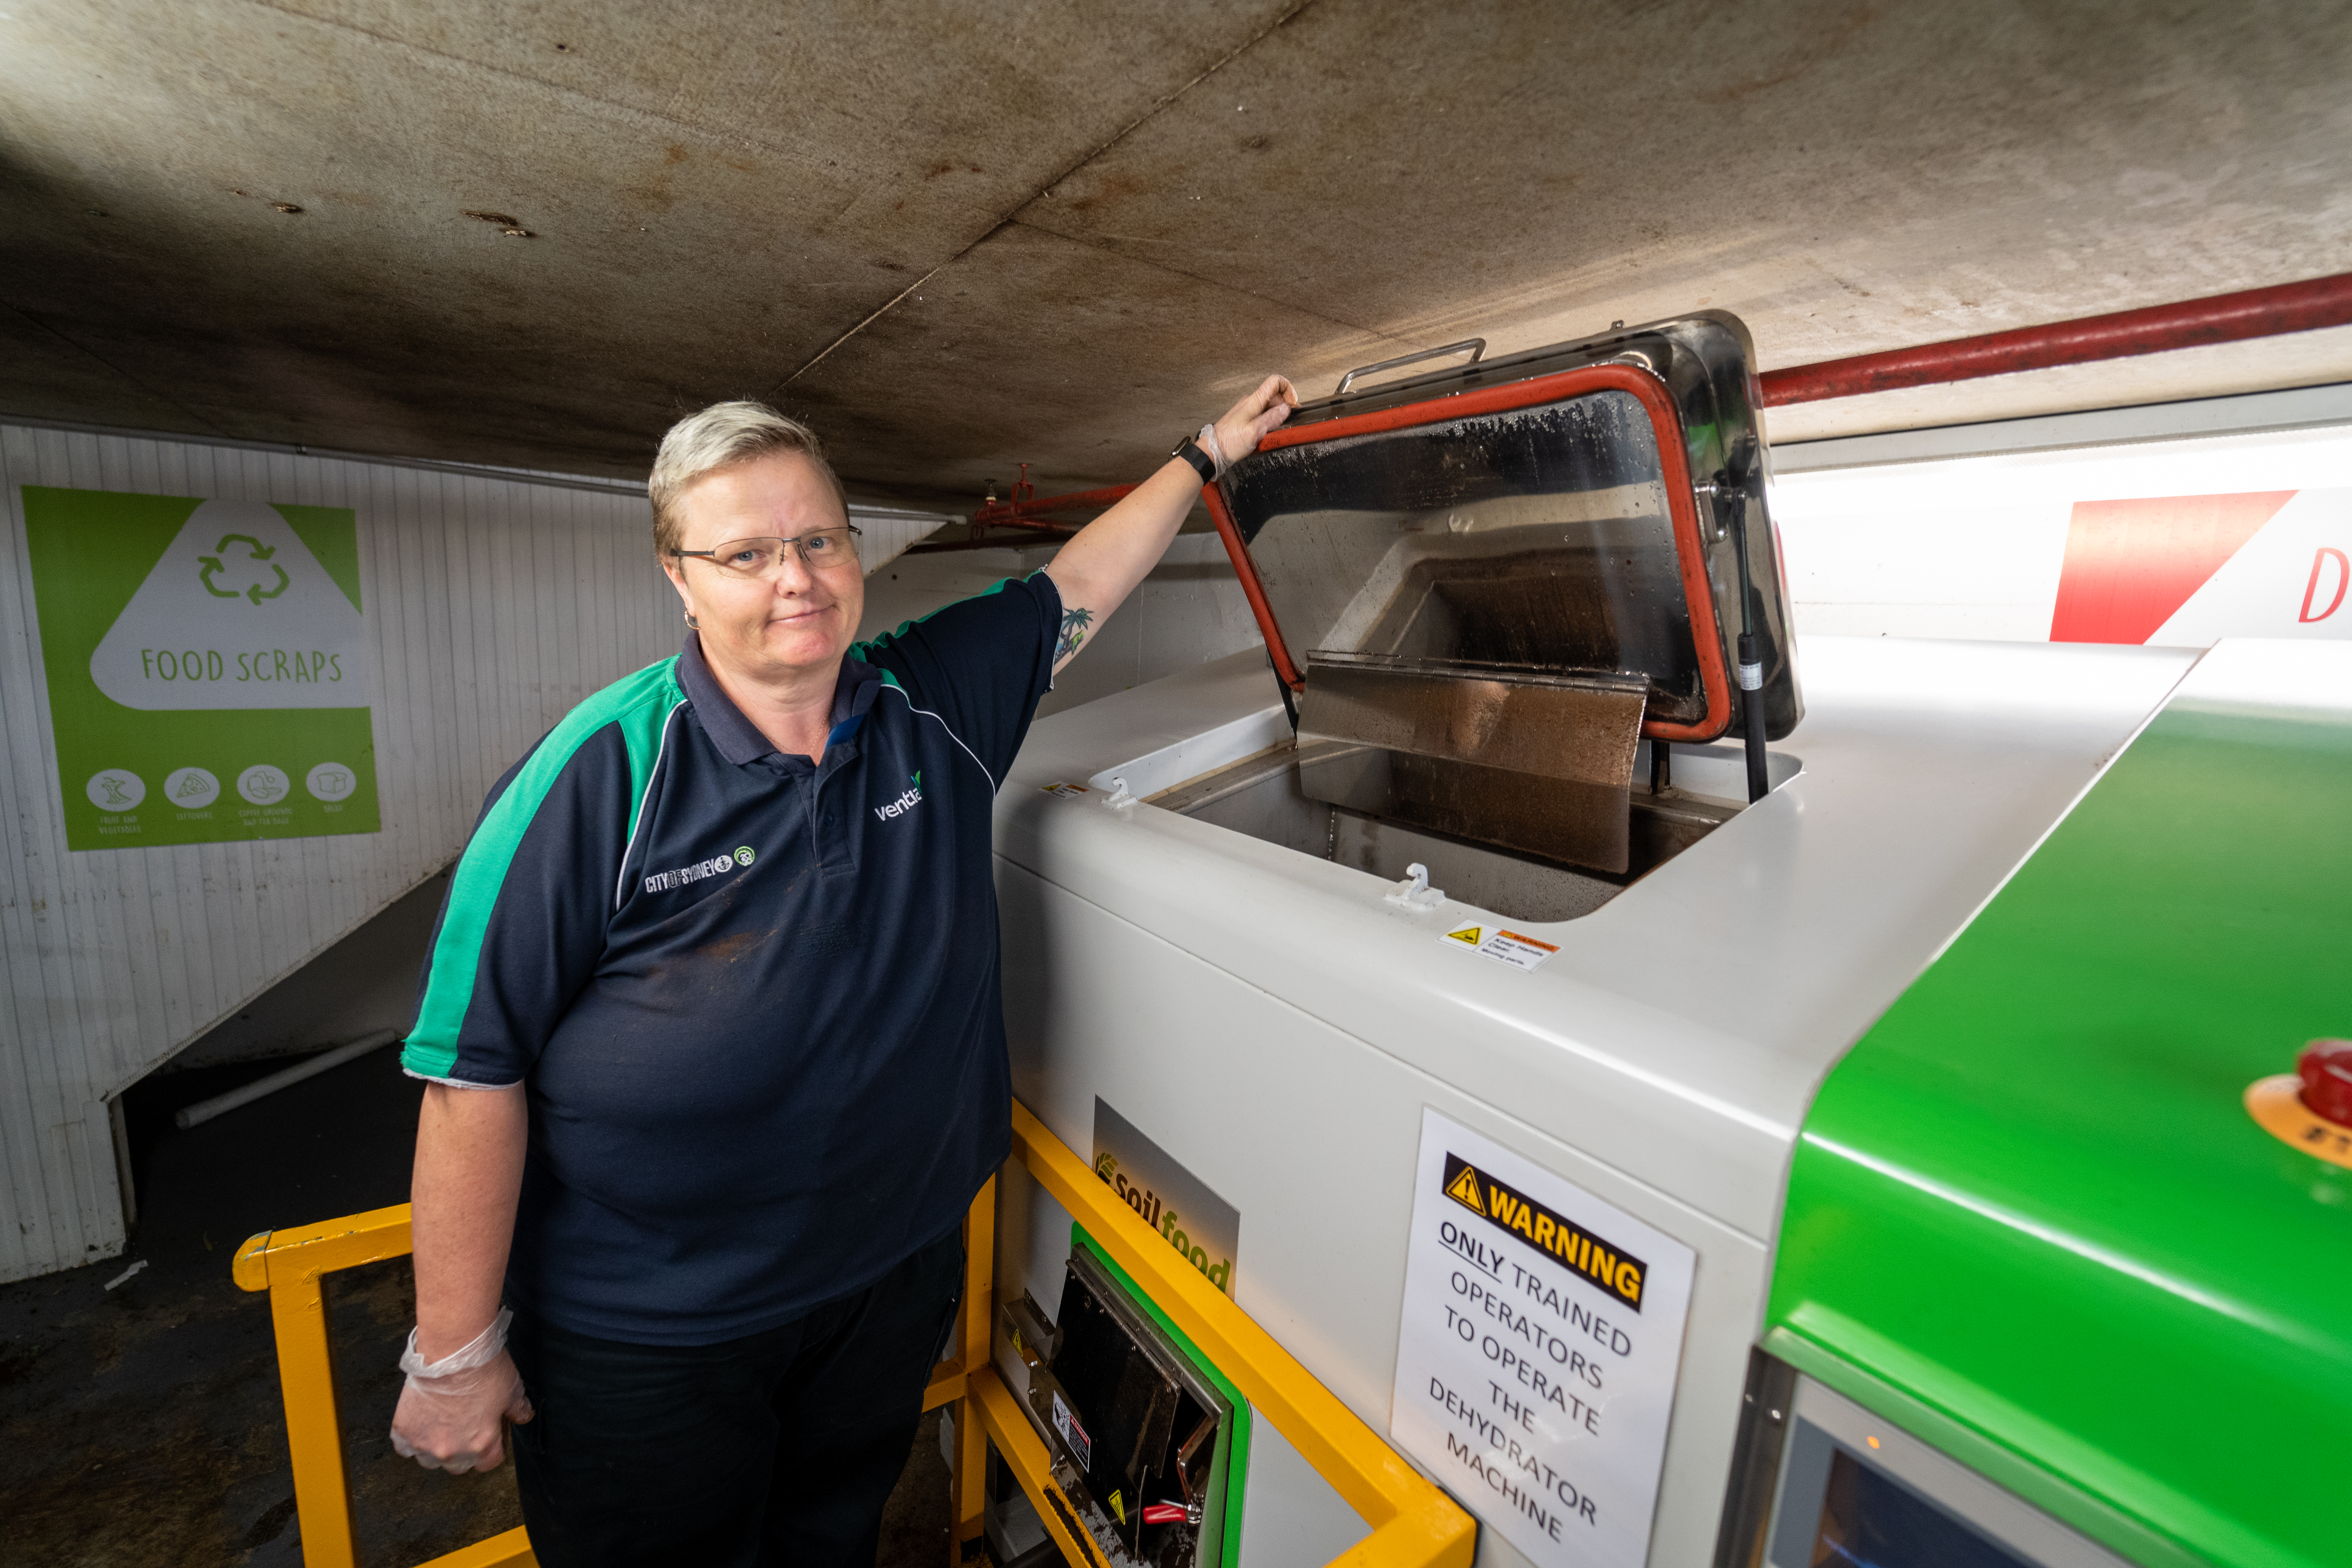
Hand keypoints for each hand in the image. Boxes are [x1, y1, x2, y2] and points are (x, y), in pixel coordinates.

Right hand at [390, 1324, 534, 1472]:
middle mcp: (452, 1451)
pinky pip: (404, 1446)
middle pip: (459, 1465)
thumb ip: (518, 1410)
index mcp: (481, 1444)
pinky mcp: (404, 1430)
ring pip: (430, 1460)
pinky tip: (421, 1423)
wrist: (452, 1351)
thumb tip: (523, 1416)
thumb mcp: (513, 1389)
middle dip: (463, 1451)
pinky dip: (412, 1438)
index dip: (492, 1448)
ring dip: (435, 1448)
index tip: (489, 1434)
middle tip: (463, 1427)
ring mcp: (425, 1443)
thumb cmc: (482, 1369)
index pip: (489, 1462)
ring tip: (440, 1425)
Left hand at [1210, 374, 1298, 467]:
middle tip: (1287, 421)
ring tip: (1276, 429)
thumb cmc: (1228, 442)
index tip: (1292, 404)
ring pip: (1269, 406)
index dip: (1288, 389)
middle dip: (1285, 406)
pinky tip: (1266, 433)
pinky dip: (1269, 422)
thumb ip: (1271, 419)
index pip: (1274, 382)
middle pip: (1274, 396)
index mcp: (1253, 401)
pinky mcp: (1246, 419)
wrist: (1212, 451)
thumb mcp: (1253, 432)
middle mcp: (1250, 402)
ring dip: (1277, 416)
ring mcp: (1248, 410)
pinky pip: (1262, 415)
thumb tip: (1286, 409)